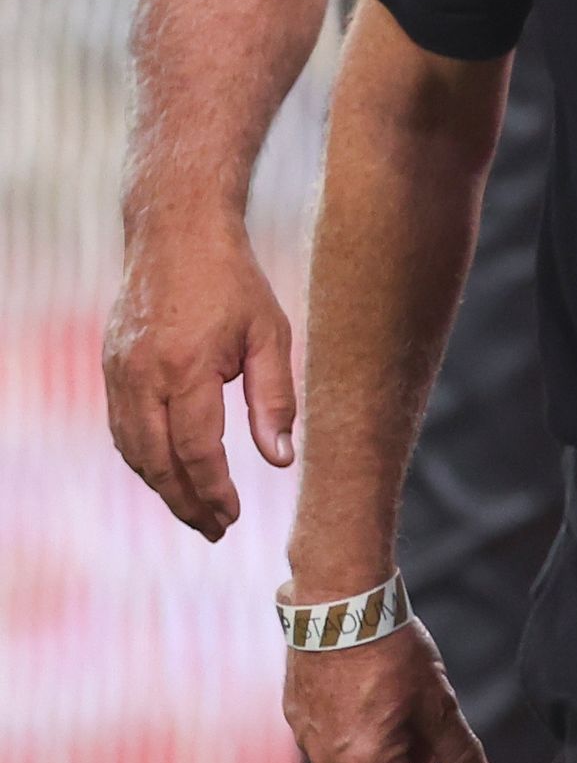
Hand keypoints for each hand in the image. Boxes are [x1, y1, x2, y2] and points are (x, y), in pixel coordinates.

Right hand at [104, 217, 296, 538]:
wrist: (174, 233)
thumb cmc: (232, 282)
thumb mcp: (270, 335)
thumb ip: (275, 399)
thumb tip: (280, 461)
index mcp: (184, 369)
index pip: (195, 451)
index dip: (214, 490)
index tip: (233, 517)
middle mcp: (141, 377)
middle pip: (157, 462)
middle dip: (185, 502)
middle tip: (216, 530)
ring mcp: (117, 374)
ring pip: (133, 450)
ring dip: (162, 486)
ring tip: (196, 511)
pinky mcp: (110, 368)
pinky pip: (122, 428)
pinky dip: (144, 459)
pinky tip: (169, 473)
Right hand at [284, 623, 502, 762]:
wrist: (340, 605)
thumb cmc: (392, 651)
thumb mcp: (438, 704)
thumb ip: (463, 753)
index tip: (459, 751)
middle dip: (420, 754)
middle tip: (431, 710)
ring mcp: (307, 741)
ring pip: (363, 757)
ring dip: (391, 738)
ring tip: (402, 693)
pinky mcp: (296, 717)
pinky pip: (337, 735)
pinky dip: (361, 722)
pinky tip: (372, 686)